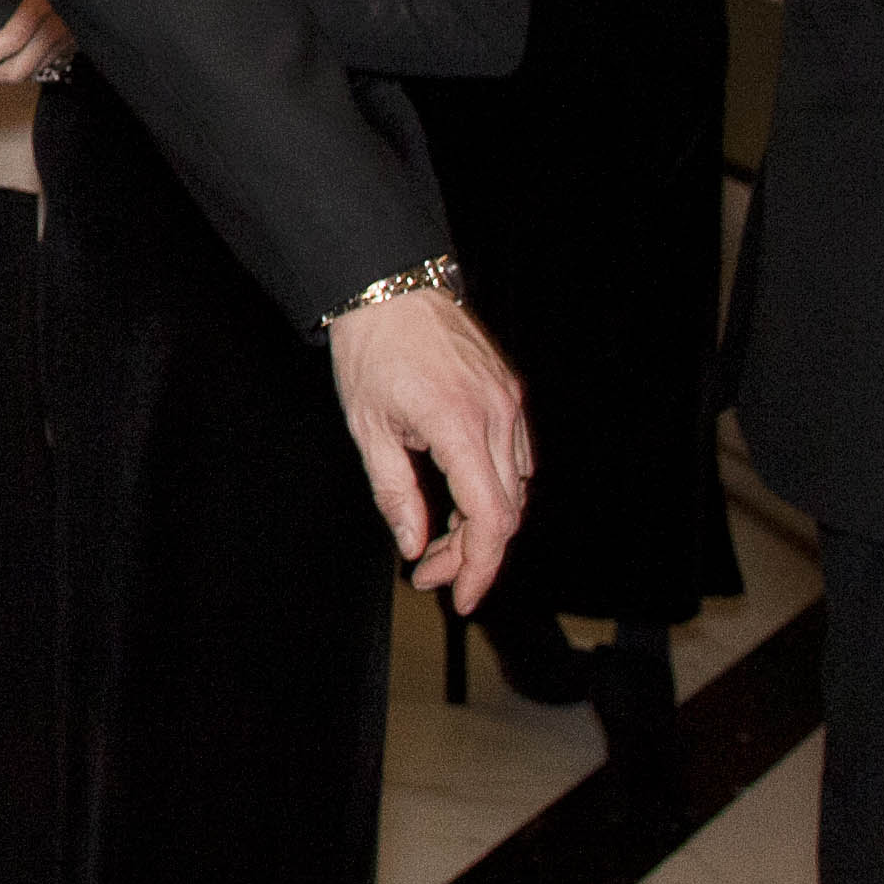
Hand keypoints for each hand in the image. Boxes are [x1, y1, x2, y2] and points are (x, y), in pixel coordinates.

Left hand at [324, 278, 532, 608]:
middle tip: (432, 573)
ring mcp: (508, 401)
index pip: (491, 519)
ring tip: (440, 541)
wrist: (388, 287)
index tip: (462, 597)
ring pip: (515, 488)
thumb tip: (413, 544)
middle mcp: (497, 414)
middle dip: (473, 554)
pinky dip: (494, 489)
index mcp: (459, 425)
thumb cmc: (370, 349)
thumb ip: (395, 492)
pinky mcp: (509, 392)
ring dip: (483, 524)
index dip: (481, 567)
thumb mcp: (367, 429)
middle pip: (506, 511)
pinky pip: (516, 457)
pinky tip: (461, 500)